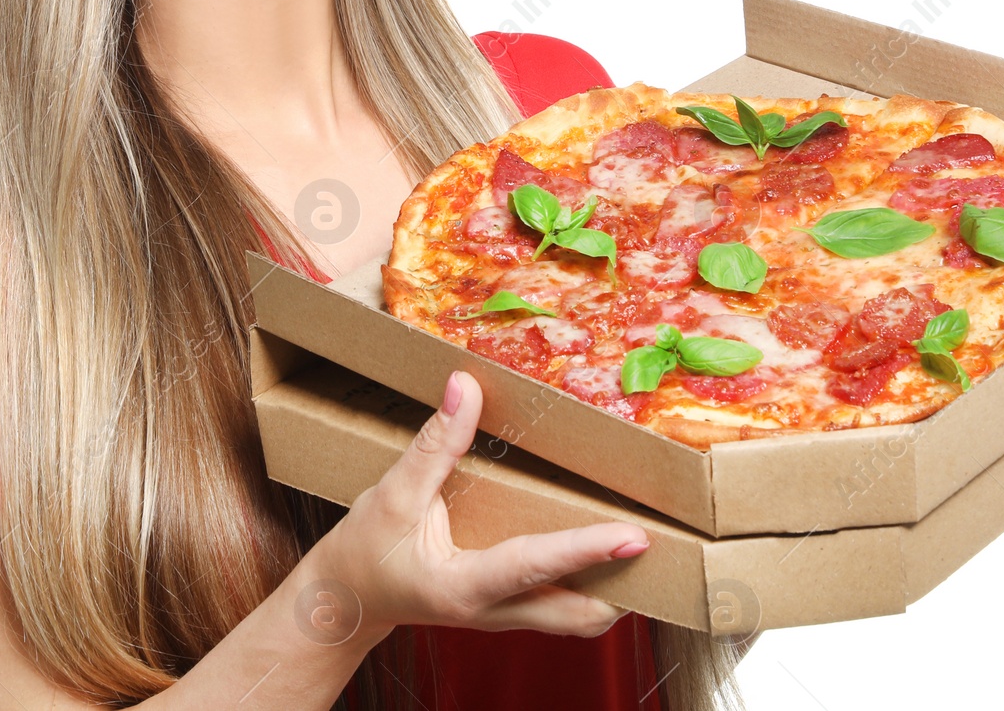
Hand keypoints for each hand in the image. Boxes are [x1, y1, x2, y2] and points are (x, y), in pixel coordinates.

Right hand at [303, 370, 648, 640]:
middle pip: (577, 616)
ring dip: (609, 588)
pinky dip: (584, 582)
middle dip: (622, 588)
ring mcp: (500, 617)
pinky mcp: (502, 610)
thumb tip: (464, 386)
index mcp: (465, 587)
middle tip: (660, 547)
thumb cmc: (365, 552)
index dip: (586, 550)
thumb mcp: (393, 494)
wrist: (342, 601)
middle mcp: (491, 611)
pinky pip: (557, 604)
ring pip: (573, 617)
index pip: (535, 566)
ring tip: (638, 544)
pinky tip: (594, 547)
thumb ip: (434, 443)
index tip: (632, 536)